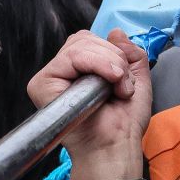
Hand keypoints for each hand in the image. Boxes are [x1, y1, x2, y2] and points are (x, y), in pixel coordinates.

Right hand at [27, 29, 151, 179]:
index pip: (89, 40)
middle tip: (122, 85)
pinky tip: (105, 84)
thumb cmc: (123, 124)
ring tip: (116, 88)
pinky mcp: (42, 85)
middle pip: (84, 38)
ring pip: (79, 45)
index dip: (112, 52)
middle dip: (113, 57)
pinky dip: (95, 64)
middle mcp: (62, 73)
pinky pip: (71, 57)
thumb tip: (115, 31)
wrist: (115, 147)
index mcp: (79, 71)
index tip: (125, 76)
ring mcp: (50, 78)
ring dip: (108, 63)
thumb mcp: (137, 80)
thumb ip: (130, 52)